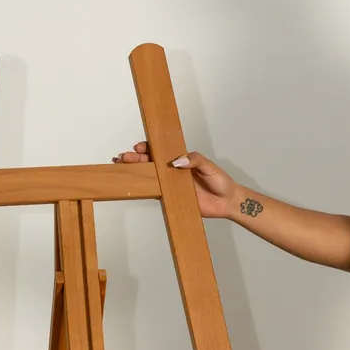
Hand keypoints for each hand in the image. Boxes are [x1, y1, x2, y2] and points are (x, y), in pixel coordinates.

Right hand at [111, 141, 240, 220]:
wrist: (227, 202)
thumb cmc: (220, 181)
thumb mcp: (209, 166)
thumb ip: (195, 160)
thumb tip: (176, 162)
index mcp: (181, 160)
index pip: (161, 151)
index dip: (148, 148)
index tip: (139, 147)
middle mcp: (174, 171)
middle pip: (151, 163)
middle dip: (136, 159)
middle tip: (124, 158)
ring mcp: (172, 184)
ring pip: (151, 176)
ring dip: (136, 172)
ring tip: (123, 167)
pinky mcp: (173, 198)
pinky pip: (157, 192)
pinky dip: (145, 189)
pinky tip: (134, 185)